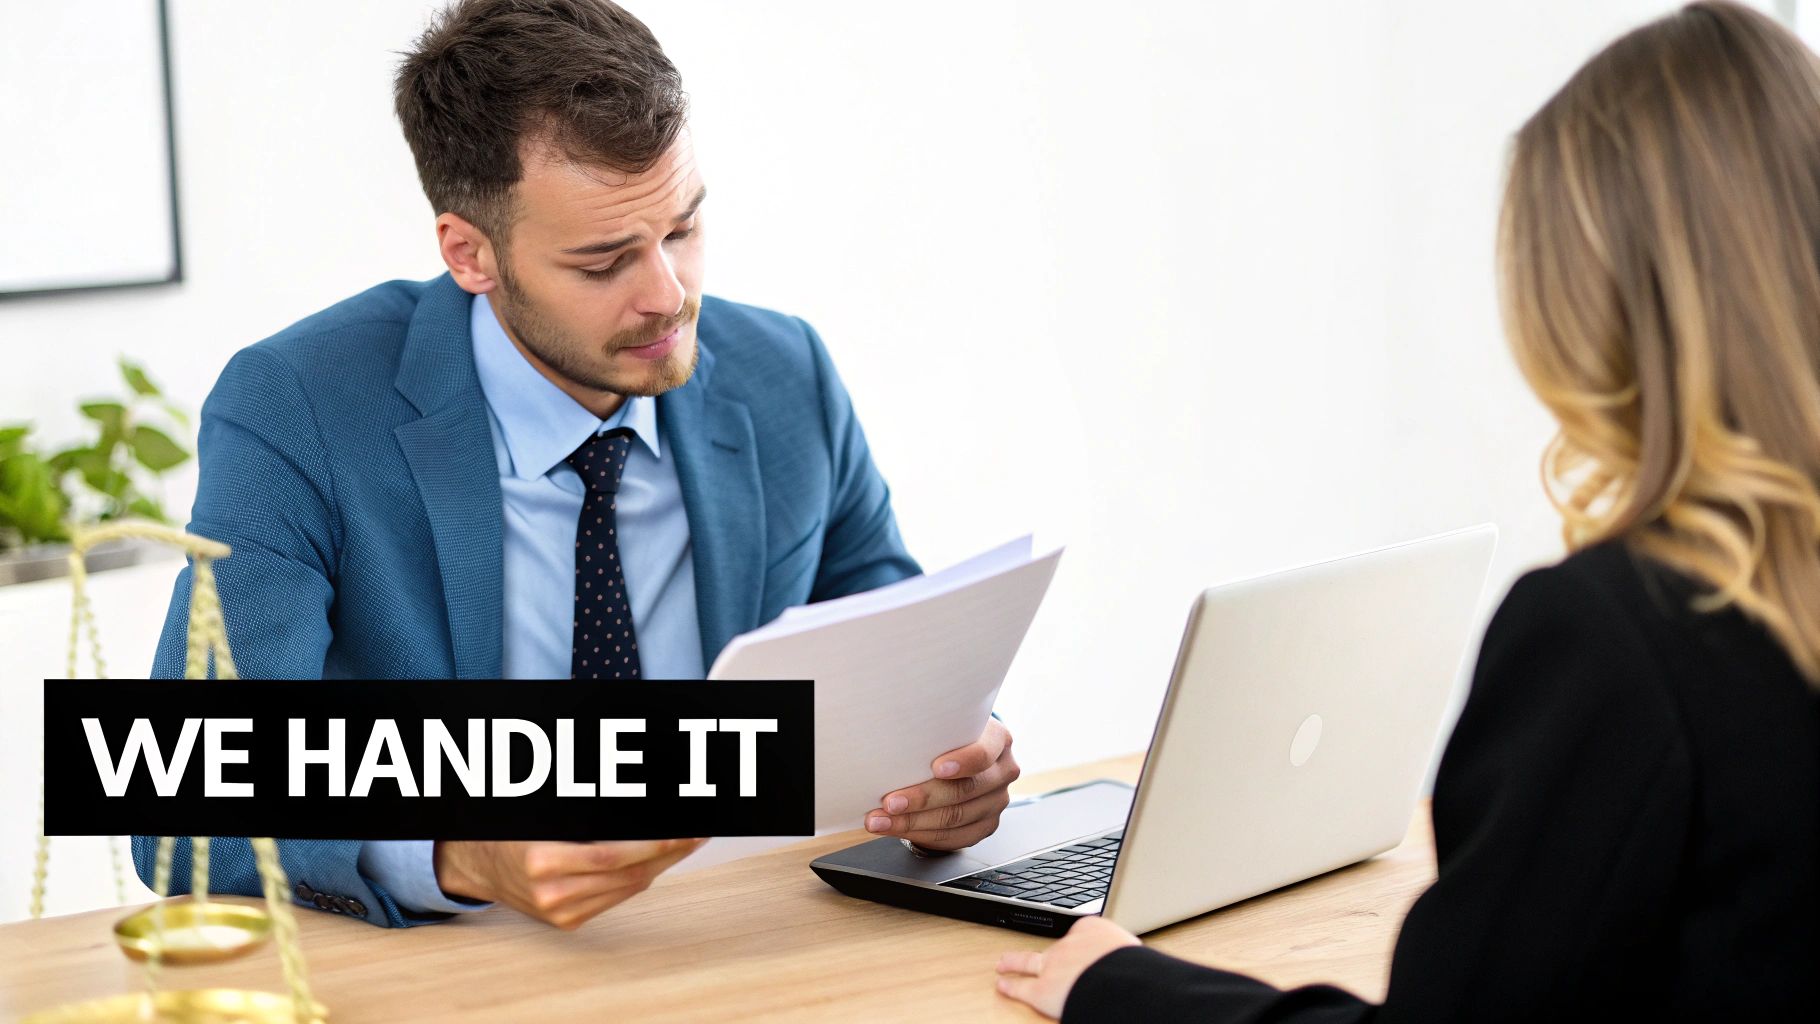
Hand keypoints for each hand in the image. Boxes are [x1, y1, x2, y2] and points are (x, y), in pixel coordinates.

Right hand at [433, 837, 706, 929]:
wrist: (476, 864)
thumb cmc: (510, 829)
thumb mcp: (545, 814)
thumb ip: (590, 814)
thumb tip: (643, 813)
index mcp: (543, 860)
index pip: (617, 854)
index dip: (657, 842)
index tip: (685, 827)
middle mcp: (552, 893)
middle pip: (631, 873)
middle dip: (670, 851)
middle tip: (697, 832)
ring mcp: (560, 912)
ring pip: (629, 887)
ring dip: (662, 864)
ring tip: (684, 842)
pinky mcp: (567, 922)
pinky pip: (615, 897)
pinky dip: (639, 878)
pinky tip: (656, 860)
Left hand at [864, 718, 1018, 849]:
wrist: (960, 754)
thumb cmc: (946, 736)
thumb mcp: (944, 724)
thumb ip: (931, 729)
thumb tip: (887, 734)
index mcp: (997, 739)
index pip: (983, 754)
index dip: (962, 762)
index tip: (935, 768)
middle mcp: (1002, 771)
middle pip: (964, 790)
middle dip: (922, 798)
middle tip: (890, 802)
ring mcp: (996, 801)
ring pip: (955, 818)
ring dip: (912, 821)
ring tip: (881, 819)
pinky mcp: (986, 825)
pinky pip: (953, 837)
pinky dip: (920, 835)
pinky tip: (896, 829)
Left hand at [995, 916, 1142, 1018]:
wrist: (1120, 981)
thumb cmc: (1134, 969)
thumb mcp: (1135, 953)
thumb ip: (1125, 955)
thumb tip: (1136, 966)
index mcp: (1094, 930)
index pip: (1082, 934)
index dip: (1081, 944)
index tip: (1080, 947)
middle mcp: (1069, 944)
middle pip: (1053, 946)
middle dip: (1041, 947)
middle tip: (1032, 948)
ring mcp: (1053, 965)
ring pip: (1028, 961)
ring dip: (1014, 962)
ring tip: (1003, 963)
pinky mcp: (1042, 990)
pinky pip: (1022, 987)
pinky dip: (1011, 986)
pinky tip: (1002, 986)